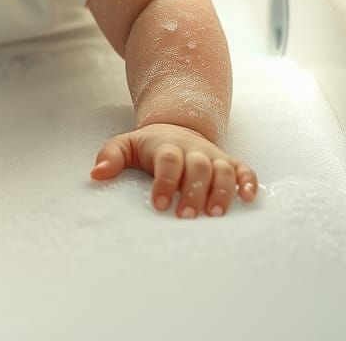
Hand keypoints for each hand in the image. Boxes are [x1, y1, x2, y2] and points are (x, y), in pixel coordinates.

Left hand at [90, 123, 257, 217]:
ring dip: (222, 191)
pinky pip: (245, 170)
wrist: (177, 127)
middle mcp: (192, 150)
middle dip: (193, 191)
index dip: (165, 181)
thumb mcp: (126, 145)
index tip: (159, 204)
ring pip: (223, 169)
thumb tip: (96, 174)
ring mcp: (213, 157)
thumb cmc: (149, 146)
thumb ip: (111, 156)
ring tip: (215, 214)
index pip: (167, 160)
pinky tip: (248, 198)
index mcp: (166, 146)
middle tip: (186, 216)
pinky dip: (249, 182)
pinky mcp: (230, 163)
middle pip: (198, 166)